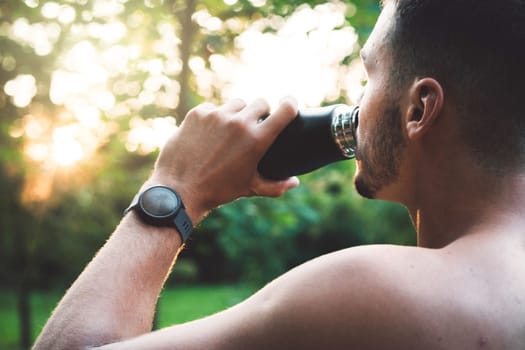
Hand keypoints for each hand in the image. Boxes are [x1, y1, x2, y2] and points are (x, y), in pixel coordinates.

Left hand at [148, 97, 299, 222]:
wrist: (179, 189)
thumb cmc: (218, 190)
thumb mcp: (250, 188)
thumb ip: (276, 186)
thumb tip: (294, 182)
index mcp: (257, 140)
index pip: (285, 110)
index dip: (291, 104)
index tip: (290, 104)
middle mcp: (239, 123)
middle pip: (260, 102)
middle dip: (261, 112)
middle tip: (254, 125)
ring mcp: (217, 116)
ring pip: (237, 103)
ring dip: (237, 114)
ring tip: (230, 131)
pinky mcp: (198, 113)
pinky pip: (213, 108)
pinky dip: (214, 118)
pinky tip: (209, 135)